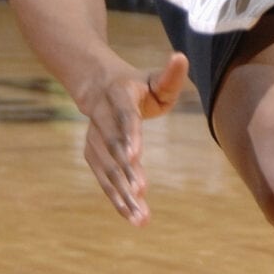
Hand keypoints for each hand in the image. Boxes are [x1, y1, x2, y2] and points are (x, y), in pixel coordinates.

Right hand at [78, 53, 187, 221]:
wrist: (98, 87)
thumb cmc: (137, 86)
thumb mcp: (155, 79)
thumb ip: (170, 75)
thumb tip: (181, 57)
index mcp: (118, 94)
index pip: (124, 116)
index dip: (129, 135)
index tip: (135, 156)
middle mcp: (101, 117)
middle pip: (112, 147)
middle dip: (125, 170)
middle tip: (140, 192)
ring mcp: (93, 137)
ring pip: (106, 167)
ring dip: (121, 191)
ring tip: (140, 215)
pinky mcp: (93, 154)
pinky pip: (103, 179)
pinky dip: (116, 198)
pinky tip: (132, 216)